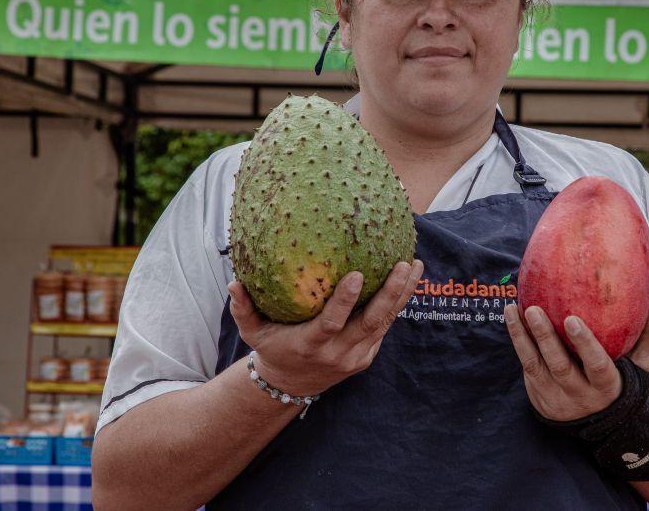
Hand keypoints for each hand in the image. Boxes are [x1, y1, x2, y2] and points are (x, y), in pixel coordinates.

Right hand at [228, 259, 422, 396]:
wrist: (291, 384)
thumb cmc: (272, 348)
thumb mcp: (252, 332)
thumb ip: (243, 309)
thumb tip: (233, 280)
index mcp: (311, 345)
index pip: (332, 324)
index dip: (345, 301)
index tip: (358, 274)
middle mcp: (338, 354)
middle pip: (370, 323)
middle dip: (390, 294)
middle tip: (403, 264)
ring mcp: (356, 357)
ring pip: (385, 324)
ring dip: (403, 295)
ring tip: (415, 265)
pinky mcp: (367, 356)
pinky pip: (385, 327)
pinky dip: (398, 303)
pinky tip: (408, 276)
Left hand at [504, 296, 648, 421]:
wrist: (601, 426)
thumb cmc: (623, 382)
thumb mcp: (639, 364)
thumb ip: (647, 331)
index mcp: (607, 385)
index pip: (596, 365)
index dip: (584, 345)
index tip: (571, 320)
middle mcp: (580, 394)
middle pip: (560, 366)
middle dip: (546, 338)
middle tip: (534, 309)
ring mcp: (556, 397)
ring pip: (536, 366)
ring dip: (523, 337)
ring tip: (514, 309)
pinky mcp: (538, 395)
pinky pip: (526, 366)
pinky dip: (518, 342)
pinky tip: (512, 317)